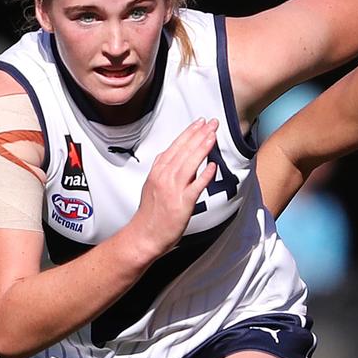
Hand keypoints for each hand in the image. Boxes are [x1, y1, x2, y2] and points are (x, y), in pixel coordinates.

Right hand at [132, 118, 218, 256]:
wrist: (144, 235)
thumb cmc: (150, 213)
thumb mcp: (153, 184)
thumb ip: (165, 170)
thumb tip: (178, 157)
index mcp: (158, 171)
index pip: (176, 146)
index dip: (189, 133)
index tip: (200, 123)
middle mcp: (164, 177)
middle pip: (184, 151)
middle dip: (199, 134)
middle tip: (212, 122)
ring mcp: (173, 189)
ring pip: (189, 164)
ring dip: (202, 148)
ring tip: (213, 135)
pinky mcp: (182, 203)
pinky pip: (195, 186)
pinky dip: (204, 175)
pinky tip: (213, 165)